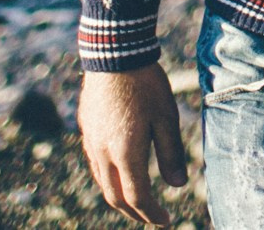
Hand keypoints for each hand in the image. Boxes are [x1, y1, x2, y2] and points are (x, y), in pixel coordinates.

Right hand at [79, 66, 187, 225]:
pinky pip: (95, 162)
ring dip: (119, 196)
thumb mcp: (166, 117)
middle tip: (151, 217)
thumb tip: (177, 186)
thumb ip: (171, 153)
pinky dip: (109, 177)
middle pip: (114, 196)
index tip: (165, 221)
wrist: (114, 51)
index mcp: (124, 153)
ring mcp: (90, 140)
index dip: (151, 213)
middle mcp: (103, 152)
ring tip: (137, 199)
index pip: (137, 197)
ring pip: (101, 181)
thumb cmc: (145, 83)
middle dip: (133, 211)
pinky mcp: (86, 127)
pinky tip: (120, 170)